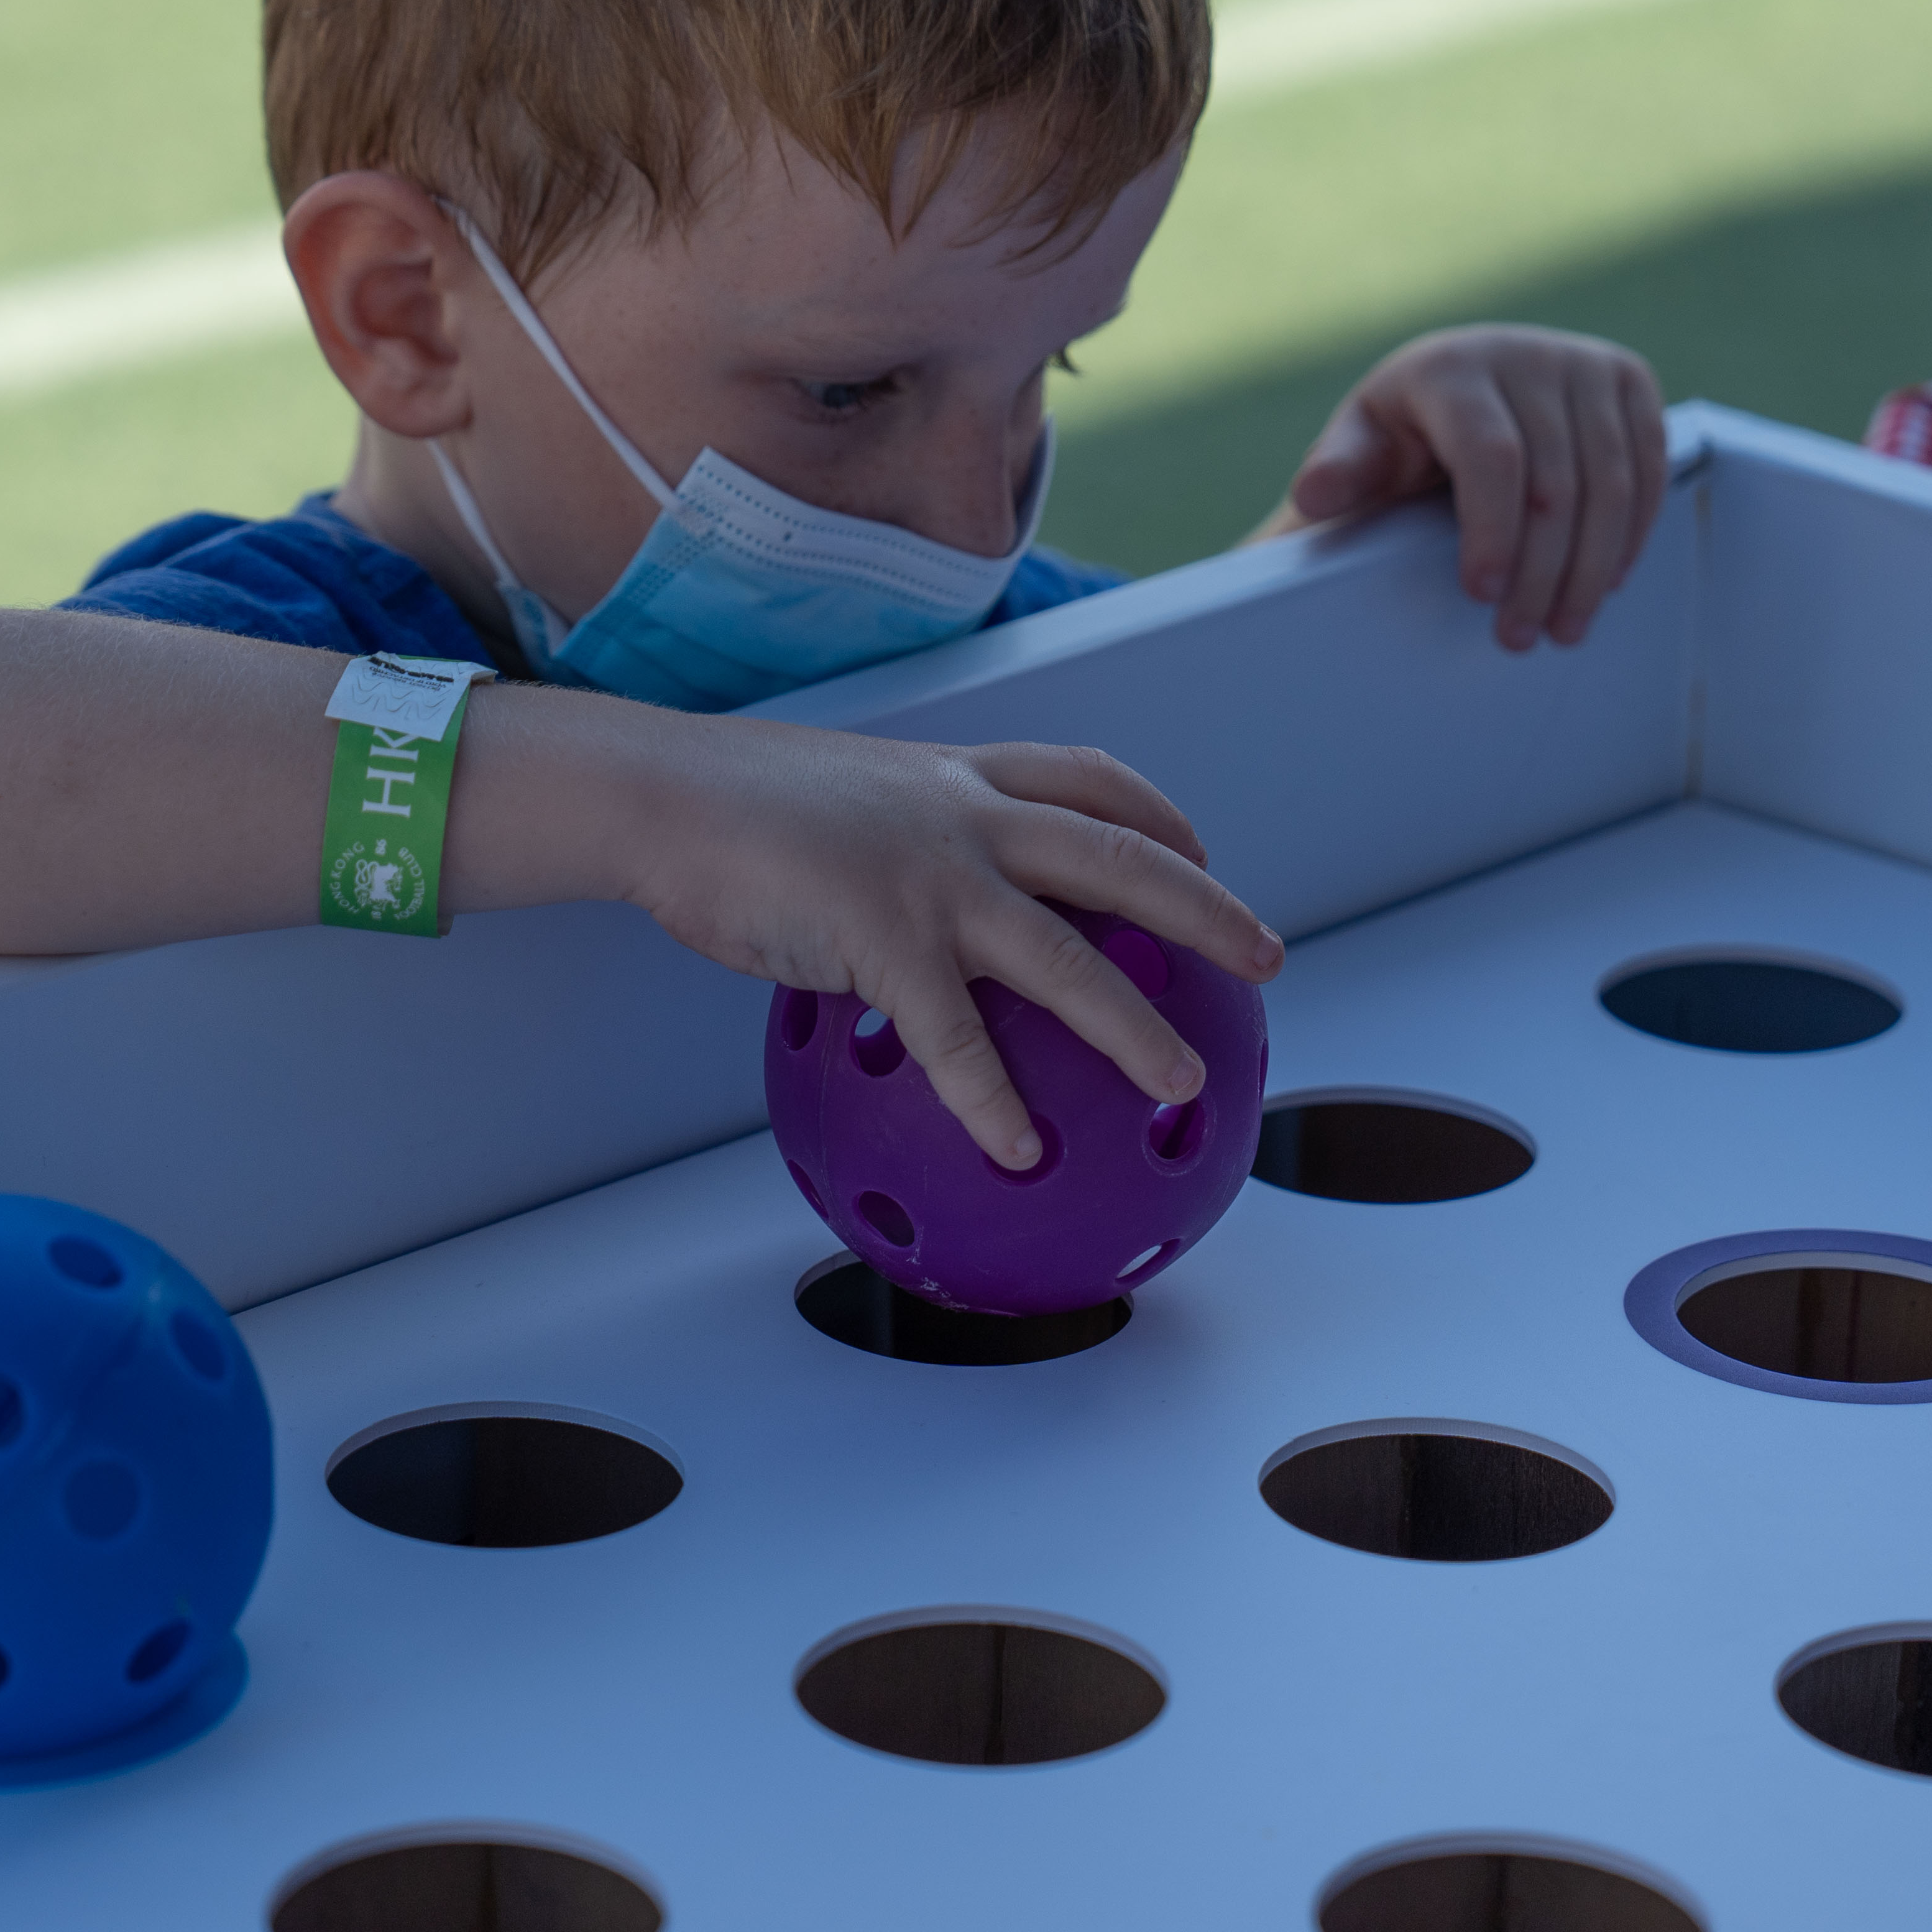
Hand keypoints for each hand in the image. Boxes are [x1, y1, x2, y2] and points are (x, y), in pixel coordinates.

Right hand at [562, 708, 1283, 1169]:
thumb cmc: (738, 810)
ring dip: (1136, 1026)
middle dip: (1207, 909)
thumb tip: (910, 913)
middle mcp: (968, 816)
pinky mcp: (881, 934)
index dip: (1161, 818)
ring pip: (1066, 956)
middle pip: (1121, 859)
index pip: (1091, 781)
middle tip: (1268, 960)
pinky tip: (1019, 1153)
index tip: (1201, 851)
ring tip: (1189, 1085)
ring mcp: (932, 873)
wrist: (663, 795)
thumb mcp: (845, 804)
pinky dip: (991, 1100)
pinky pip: (954, 1037)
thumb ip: (898, 847)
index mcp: (962, 778)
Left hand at [1268, 325, 1666, 649]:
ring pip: (1612, 481)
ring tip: (1565, 629)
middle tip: (1521, 639)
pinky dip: (1631, 532)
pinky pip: (1649, 465)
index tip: (1482, 594)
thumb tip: (1314, 496)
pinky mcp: (1629, 378)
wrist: (1460, 388)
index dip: (1493, 530)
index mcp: (1451, 367)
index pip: (1490, 456)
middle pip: (1556, 482)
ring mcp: (1585, 361)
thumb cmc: (1401, 436)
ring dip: (1592, 568)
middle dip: (1542, 573)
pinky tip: (1604, 583)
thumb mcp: (1359, 451)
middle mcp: (1525, 352)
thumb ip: (1338, 474)